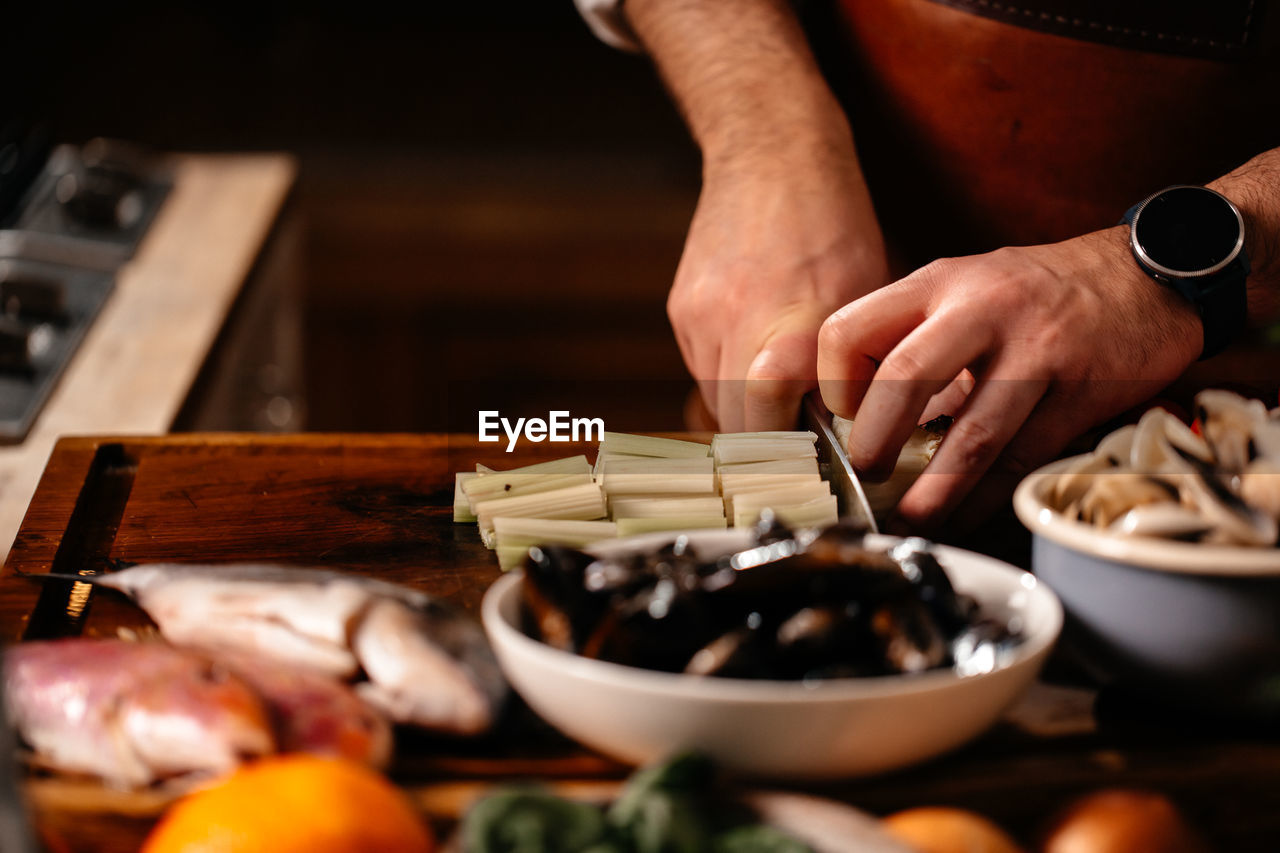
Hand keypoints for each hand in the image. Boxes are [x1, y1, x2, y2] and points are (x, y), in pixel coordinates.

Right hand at [670, 139, 887, 431]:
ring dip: (747, 407)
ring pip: (716, 400)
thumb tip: (852, 428)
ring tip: (782, 386)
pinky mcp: (681, 310)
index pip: (770, 427)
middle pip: (737, 426)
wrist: (772, 154)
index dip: (789, 454)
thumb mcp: (867, 295)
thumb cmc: (835, 222)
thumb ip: (852, 364)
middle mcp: (738, 327)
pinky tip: (756, 343)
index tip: (815, 458)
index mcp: (797, 326)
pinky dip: (729, 372)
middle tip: (802, 437)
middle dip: (768, 440)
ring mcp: (701, 320)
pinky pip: (702, 367)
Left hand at [817, 226, 1202, 529]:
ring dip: (934, 490)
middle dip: (875, 441)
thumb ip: (918, 334)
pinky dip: (986, 497)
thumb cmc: (1042, 292)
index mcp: (938, 283)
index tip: (846, 418)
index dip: (835, 385)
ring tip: (912, 518)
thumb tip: (864, 411)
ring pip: (971, 434)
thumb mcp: (968, 287)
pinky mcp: (1078, 391)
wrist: (1148, 274)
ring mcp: (1034, 350)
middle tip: (867, 472)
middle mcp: (980, 310)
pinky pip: (1022, 458)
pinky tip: (965, 514)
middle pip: (904, 378)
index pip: (849, 331)